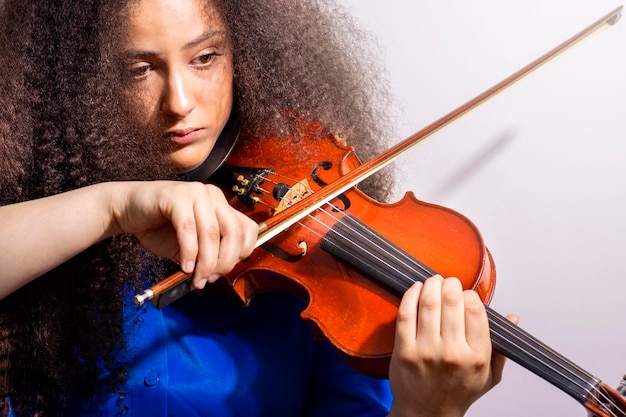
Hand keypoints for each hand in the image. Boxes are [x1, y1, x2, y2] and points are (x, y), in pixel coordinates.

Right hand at [110, 181, 257, 288]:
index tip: (223, 272)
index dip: (240, 255)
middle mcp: (213, 195)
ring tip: (196, 278)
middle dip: (224, 262)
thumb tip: (219, 273)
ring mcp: (195, 192)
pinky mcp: (176, 196)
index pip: (247, 230)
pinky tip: (184, 266)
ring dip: (206, 262)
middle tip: (209, 279)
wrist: (126, 210)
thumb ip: (208, 253)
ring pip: (211, 233)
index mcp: (221, 205)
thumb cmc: (158, 227)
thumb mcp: (191, 244)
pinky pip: (188, 229)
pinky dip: (188, 252)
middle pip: (233, 233)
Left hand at [388, 275, 517, 416]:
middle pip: (452, 301)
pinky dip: (410, 296)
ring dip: (431, 285)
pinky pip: (406, 314)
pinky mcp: (404, 350)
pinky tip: (415, 289)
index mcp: (476, 356)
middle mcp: (452, 352)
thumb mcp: (489, 376)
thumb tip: (513, 318)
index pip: (476, 310)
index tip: (467, 293)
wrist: (427, 413)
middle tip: (448, 282)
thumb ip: (502, 346)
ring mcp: (426, 351)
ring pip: (429, 304)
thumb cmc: (458, 392)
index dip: (471, 294)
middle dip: (450, 284)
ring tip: (433, 281)